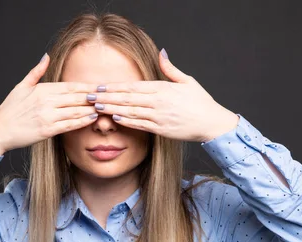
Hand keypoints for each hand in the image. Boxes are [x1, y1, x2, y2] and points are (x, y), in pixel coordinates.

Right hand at [0, 54, 99, 152]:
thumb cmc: (9, 109)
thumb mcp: (21, 86)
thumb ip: (36, 72)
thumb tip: (46, 56)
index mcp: (42, 89)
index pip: (71, 86)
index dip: (88, 86)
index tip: (101, 86)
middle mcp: (46, 101)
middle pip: (77, 97)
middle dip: (95, 96)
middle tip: (110, 96)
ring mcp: (47, 116)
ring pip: (76, 110)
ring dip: (92, 109)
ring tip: (105, 107)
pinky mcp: (47, 130)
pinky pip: (69, 125)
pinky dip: (82, 121)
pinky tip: (92, 118)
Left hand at [86, 49, 238, 142]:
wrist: (212, 123)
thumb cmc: (200, 102)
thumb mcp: (187, 81)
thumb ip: (170, 69)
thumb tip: (161, 52)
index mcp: (163, 88)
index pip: (133, 86)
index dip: (114, 86)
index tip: (99, 85)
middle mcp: (159, 102)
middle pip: (127, 98)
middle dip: (106, 97)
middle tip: (89, 96)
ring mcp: (159, 116)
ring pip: (130, 111)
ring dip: (112, 109)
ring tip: (96, 107)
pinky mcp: (161, 129)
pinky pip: (140, 125)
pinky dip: (127, 121)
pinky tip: (114, 118)